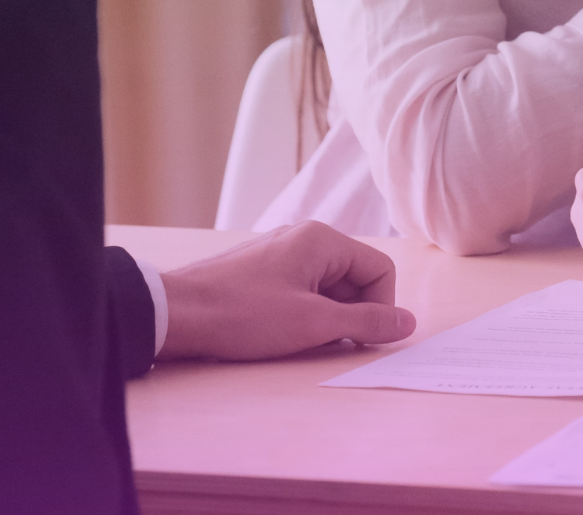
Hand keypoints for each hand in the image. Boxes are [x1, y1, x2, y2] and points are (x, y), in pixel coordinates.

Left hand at [157, 221, 415, 359]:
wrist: (174, 314)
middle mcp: (305, 238)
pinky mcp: (261, 271)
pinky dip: (302, 314)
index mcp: (323, 240)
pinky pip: (301, 290)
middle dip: (350, 315)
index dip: (380, 307)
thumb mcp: (313, 324)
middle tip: (327, 343)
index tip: (361, 339)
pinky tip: (280, 334)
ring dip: (325, 318)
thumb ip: (367, 322)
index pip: (380, 270)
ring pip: (327, 287)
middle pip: (354, 278)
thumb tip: (408, 322)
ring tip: (299, 340)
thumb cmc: (244, 315)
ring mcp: (281, 254)